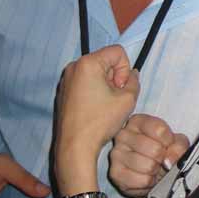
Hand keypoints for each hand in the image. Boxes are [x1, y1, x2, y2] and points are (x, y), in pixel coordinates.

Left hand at [55, 45, 139, 193]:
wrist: (76, 145)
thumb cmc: (99, 122)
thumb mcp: (127, 100)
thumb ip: (134, 82)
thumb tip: (132, 75)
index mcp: (88, 63)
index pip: (117, 52)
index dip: (125, 69)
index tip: (120, 88)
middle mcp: (74, 66)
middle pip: (105, 60)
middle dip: (115, 77)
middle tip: (114, 98)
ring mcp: (66, 78)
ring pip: (96, 71)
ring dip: (105, 84)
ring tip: (105, 105)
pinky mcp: (64, 90)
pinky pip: (85, 81)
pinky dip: (94, 90)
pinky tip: (96, 108)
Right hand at [110, 114, 188, 197]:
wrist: (153, 171)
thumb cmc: (163, 152)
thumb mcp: (176, 143)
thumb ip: (178, 147)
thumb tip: (168, 161)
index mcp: (137, 121)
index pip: (159, 130)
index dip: (169, 142)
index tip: (167, 145)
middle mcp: (123, 135)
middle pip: (155, 149)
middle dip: (163, 159)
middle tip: (160, 160)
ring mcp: (116, 154)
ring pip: (148, 166)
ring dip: (156, 171)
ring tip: (153, 169)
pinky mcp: (115, 173)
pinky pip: (142, 181)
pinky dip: (149, 182)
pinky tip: (146, 177)